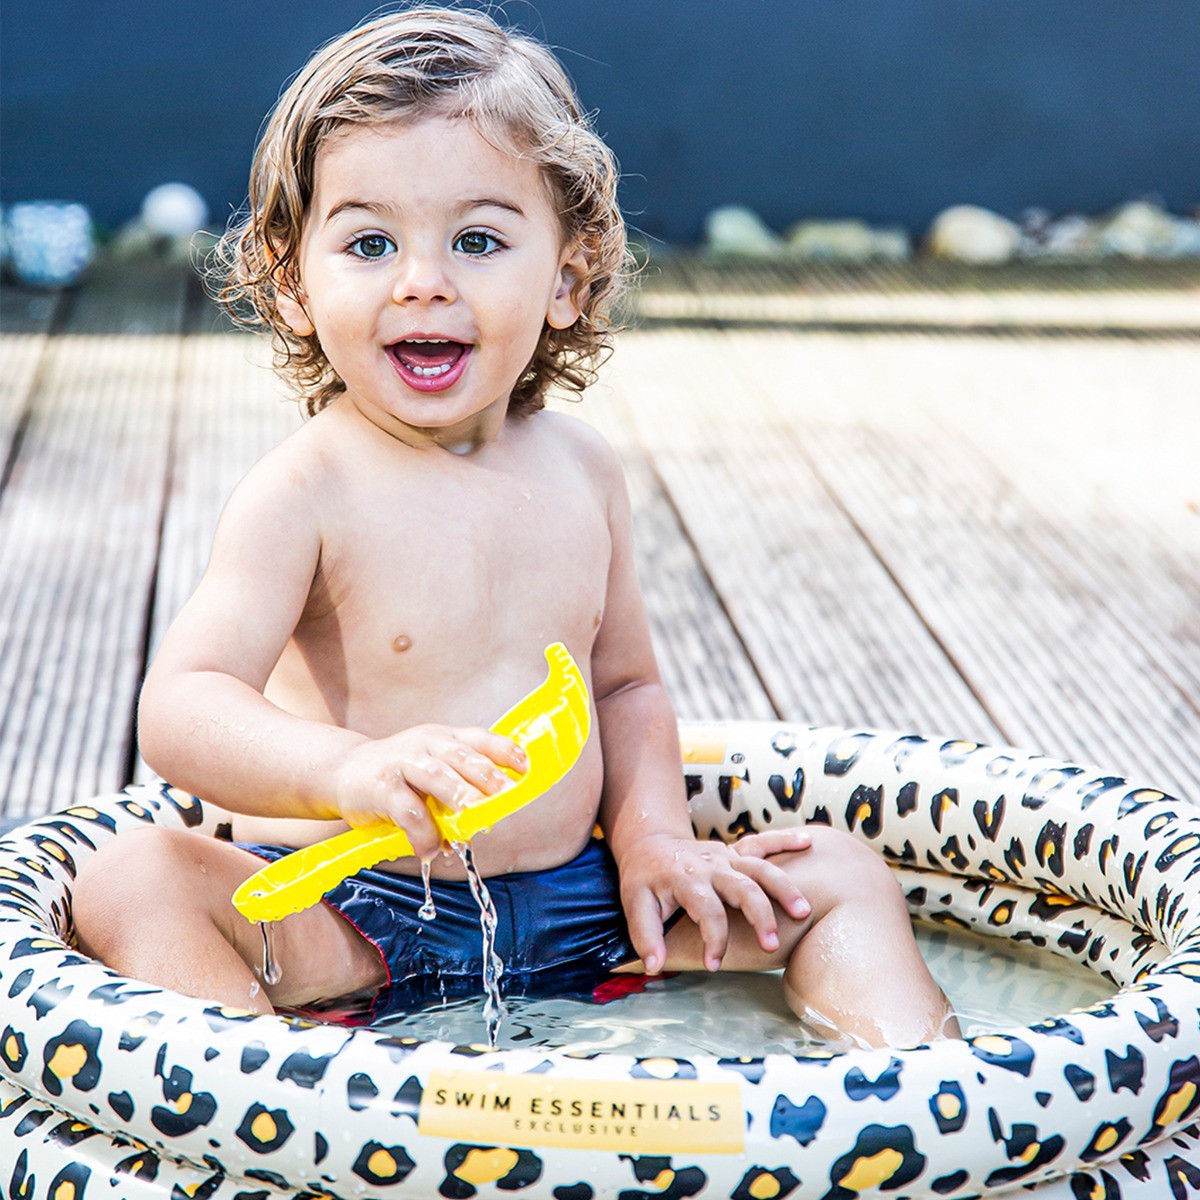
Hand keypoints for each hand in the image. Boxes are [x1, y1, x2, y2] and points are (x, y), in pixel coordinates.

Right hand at [333, 725, 527, 857]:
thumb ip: (458, 789)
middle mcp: (425, 744)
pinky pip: (408, 811)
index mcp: (443, 738)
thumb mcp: (431, 769)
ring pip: (436, 776)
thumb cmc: (399, 774)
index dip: (504, 751)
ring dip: (459, 796)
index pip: (479, 739)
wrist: (344, 771)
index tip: (526, 767)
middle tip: (505, 794)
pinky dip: (423, 833)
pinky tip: (431, 850)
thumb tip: (486, 823)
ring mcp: (402, 762)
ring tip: (474, 818)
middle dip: (486, 775)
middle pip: (461, 756)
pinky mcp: (381, 787)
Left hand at [618, 827, 811, 974]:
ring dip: (783, 888)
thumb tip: (655, 967)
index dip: (713, 940)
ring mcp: (725, 856)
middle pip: (742, 887)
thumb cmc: (644, 878)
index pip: (707, 911)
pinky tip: (808, 843)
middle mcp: (710, 865)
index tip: (713, 965)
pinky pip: (763, 842)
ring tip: (803, 912)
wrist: (649, 843)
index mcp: (686, 879)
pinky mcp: (734, 851)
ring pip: (760, 868)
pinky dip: (784, 840)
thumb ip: (645, 934)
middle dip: (759, 916)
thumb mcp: (634, 903)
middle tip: (771, 944)